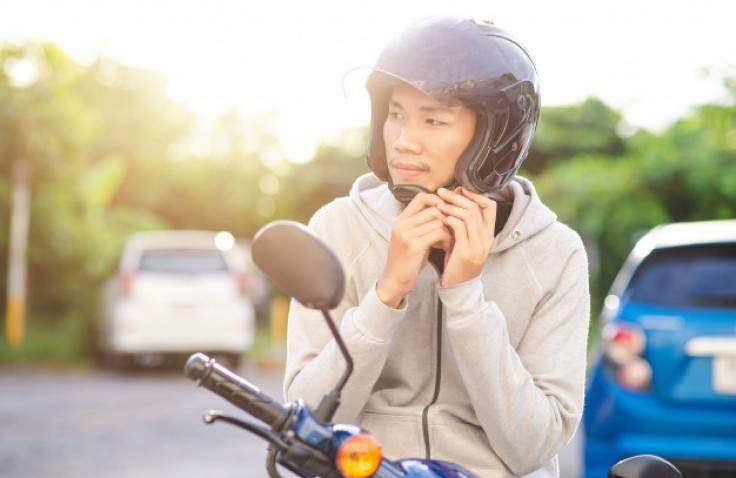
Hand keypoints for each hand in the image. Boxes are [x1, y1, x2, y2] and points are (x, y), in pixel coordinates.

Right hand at [377, 192, 451, 307]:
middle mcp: (401, 224)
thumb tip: (444, 210)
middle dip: (448, 218)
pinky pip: (438, 233)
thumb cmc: (407, 261)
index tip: (447, 214)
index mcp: (400, 220)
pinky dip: (447, 238)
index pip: (422, 197)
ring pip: (438, 220)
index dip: (438, 201)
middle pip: (433, 208)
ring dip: (449, 230)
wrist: (394, 281)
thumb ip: (423, 224)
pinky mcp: (413, 245)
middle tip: (453, 230)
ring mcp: (406, 234)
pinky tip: (447, 247)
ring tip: (450, 240)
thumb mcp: (411, 238)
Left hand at [436, 187, 496, 285]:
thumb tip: (454, 200)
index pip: (490, 206)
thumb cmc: (458, 262)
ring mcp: (478, 245)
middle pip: (477, 208)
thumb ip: (463, 224)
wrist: (458, 288)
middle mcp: (487, 239)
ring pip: (469, 215)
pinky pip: (459, 227)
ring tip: (438, 203)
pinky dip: (449, 218)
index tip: (460, 189)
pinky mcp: (466, 251)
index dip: (476, 195)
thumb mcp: (464, 241)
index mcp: (489, 235)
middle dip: (458, 197)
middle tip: (442, 191)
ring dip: (452, 206)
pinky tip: (440, 217)